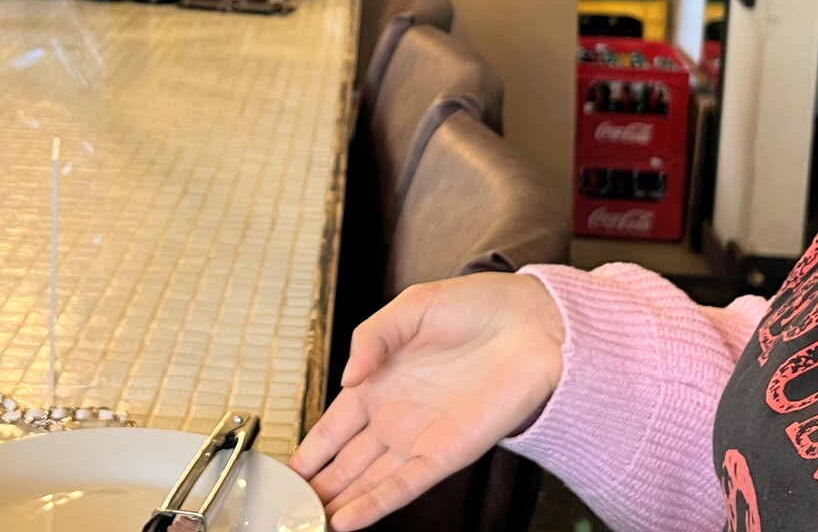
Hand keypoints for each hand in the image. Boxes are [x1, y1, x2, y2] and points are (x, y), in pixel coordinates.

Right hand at [291, 272, 566, 530]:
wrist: (534, 322)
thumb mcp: (413, 306)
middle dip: (317, 485)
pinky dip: (375, 504)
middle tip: (285, 509)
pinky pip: (404, 485)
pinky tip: (346, 519)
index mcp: (381, 380)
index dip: (310, 448)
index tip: (283, 471)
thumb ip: (371, 337)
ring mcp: (420, 437)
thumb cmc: (480, 306)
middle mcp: (396, 415)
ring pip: (369, 480)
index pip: (334, 425)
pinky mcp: (447, 452)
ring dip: (339, 502)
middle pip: (346, 461)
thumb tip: (346, 377)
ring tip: (307, 522)